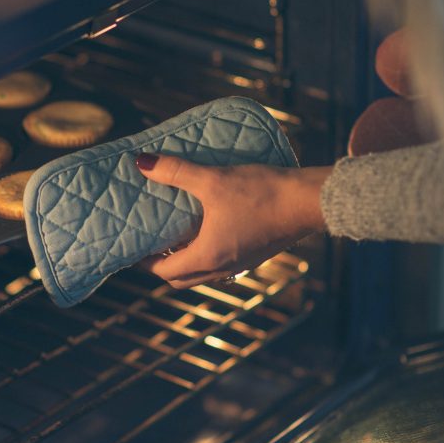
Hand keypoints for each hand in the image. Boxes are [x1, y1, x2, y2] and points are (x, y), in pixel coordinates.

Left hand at [136, 153, 330, 288]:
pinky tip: (207, 228)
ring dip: (185, 261)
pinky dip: (206, 254)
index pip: (165, 272)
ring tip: (175, 235)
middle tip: (151, 243)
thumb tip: (142, 163)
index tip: (134, 247)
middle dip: (162, 265)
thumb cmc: (262, 193)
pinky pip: (221, 264)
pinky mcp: (255, 254)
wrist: (309, 201)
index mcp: (208, 257)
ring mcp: (242, 264)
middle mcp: (223, 268)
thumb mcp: (213, 180)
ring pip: (203, 273)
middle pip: (181, 279)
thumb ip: (176, 172)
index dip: (145, 262)